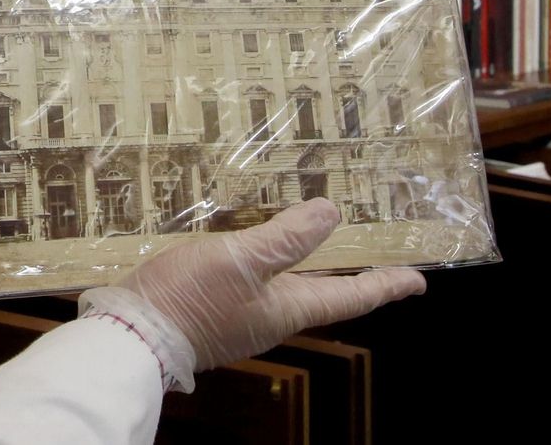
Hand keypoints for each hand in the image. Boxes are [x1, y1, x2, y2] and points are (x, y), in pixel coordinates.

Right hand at [103, 199, 425, 372]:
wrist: (133, 335)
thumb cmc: (191, 300)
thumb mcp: (243, 261)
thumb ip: (286, 238)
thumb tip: (331, 214)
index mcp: (289, 308)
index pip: (351, 296)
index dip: (385, 285)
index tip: (417, 279)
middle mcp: (271, 316)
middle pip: (322, 293)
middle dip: (348, 273)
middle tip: (372, 255)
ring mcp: (242, 315)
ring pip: (287, 286)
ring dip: (307, 265)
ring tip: (317, 240)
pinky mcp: (213, 308)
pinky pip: (252, 282)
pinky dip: (267, 262)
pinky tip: (252, 245)